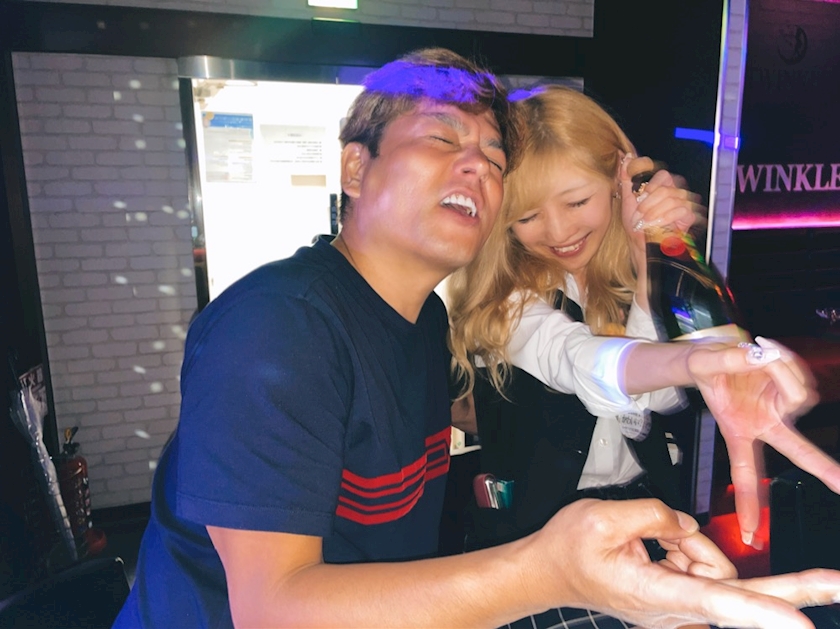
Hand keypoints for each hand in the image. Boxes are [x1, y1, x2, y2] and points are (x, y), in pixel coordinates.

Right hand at [524, 499, 839, 628]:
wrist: (547, 572)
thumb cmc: (567, 549)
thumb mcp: (601, 518)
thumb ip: (653, 515)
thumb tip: (687, 525)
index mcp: (652, 592)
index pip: (715, 602)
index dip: (761, 613)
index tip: (801, 626)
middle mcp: (672, 608)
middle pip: (740, 596)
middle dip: (792, 592)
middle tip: (838, 583)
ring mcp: (676, 605)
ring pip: (716, 569)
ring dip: (693, 546)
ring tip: (644, 539)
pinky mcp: (678, 596)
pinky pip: (702, 567)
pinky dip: (687, 550)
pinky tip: (658, 545)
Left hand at [617, 154, 704, 257]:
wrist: (642, 245)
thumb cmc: (636, 225)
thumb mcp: (628, 199)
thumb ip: (627, 178)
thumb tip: (626, 157)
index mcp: (662, 186)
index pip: (662, 174)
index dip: (649, 185)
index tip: (638, 199)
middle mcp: (674, 191)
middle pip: (666, 185)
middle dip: (648, 202)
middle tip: (639, 215)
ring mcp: (684, 203)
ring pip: (671, 197)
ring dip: (653, 212)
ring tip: (645, 223)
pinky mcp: (690, 216)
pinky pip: (681, 209)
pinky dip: (665, 218)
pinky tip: (656, 225)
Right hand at [685, 337, 839, 546]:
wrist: (716, 354)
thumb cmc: (707, 369)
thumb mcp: (703, 363)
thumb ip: (726, 361)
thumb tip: (757, 357)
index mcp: (739, 430)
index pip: (745, 471)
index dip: (748, 502)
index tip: (750, 531)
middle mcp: (764, 424)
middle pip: (797, 450)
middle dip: (823, 468)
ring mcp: (782, 409)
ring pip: (800, 396)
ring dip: (783, 373)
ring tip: (758, 358)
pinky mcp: (793, 391)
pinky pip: (804, 379)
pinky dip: (790, 366)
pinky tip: (769, 357)